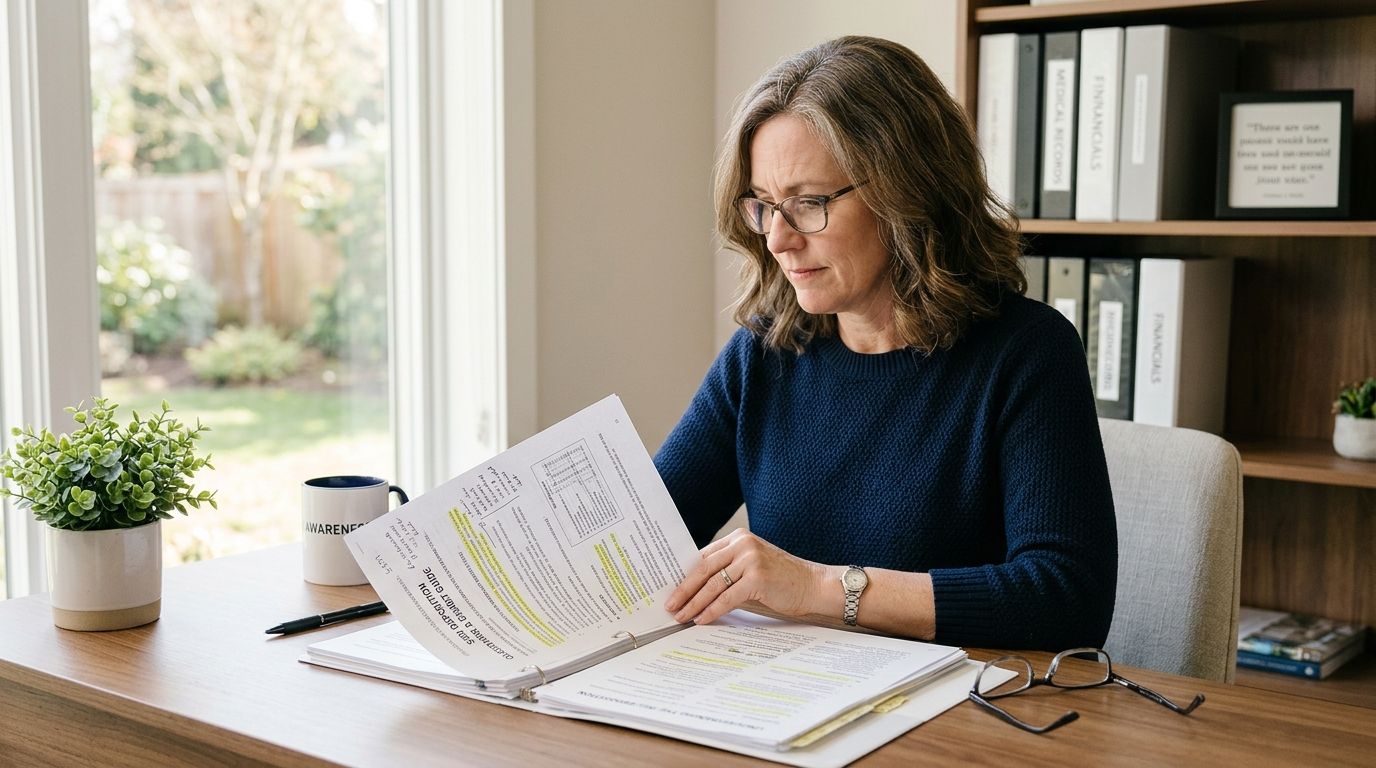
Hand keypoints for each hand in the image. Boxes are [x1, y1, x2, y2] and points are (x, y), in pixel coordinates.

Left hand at [664, 528, 830, 625]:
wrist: (813, 585)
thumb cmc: (781, 580)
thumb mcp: (752, 567)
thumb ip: (728, 570)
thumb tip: (695, 589)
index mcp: (738, 539)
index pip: (703, 556)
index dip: (684, 574)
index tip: (671, 589)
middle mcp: (743, 544)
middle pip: (703, 568)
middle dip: (684, 589)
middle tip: (670, 605)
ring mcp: (751, 559)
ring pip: (712, 584)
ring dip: (694, 603)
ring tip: (681, 616)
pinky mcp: (758, 577)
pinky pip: (727, 597)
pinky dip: (711, 610)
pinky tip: (701, 619)